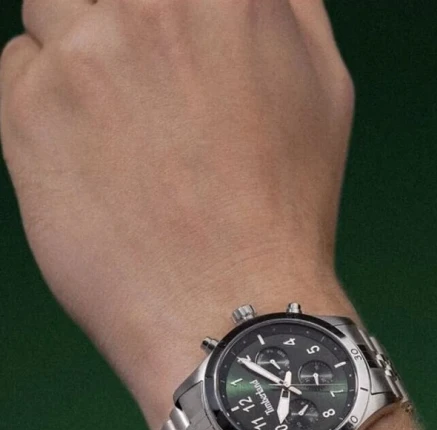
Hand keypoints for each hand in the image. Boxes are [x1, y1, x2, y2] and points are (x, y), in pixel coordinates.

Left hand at [0, 0, 355, 429]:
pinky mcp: (28, 108)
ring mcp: (85, 55)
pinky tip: (100, 162)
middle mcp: (153, 7)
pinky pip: (19, 69)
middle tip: (147, 83)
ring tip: (128, 130)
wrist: (232, 309)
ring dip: (81, 53)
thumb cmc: (286, 210)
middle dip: (122, 20)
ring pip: (54, 7)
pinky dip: (48, 105)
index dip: (161, 10)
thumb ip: (285, 5)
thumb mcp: (323, 89)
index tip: (161, 31)